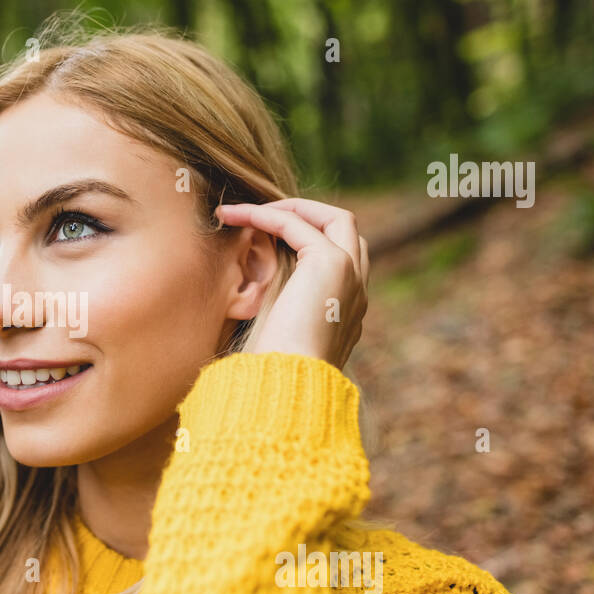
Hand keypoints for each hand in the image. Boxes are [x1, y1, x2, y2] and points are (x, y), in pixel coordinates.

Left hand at [214, 198, 369, 369]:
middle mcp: (358, 290)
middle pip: (347, 230)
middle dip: (308, 215)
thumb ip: (277, 317)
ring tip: (245, 210)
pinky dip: (266, 215)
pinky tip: (235, 217)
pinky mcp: (330, 263)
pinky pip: (297, 223)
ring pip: (334, 217)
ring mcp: (351, 274)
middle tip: (262, 217)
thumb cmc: (275, 373)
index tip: (268, 238)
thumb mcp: (279, 341)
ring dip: (290, 207)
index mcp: (349, 310)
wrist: (289, 385)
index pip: (343, 258)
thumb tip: (248, 305)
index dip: (309, 240)